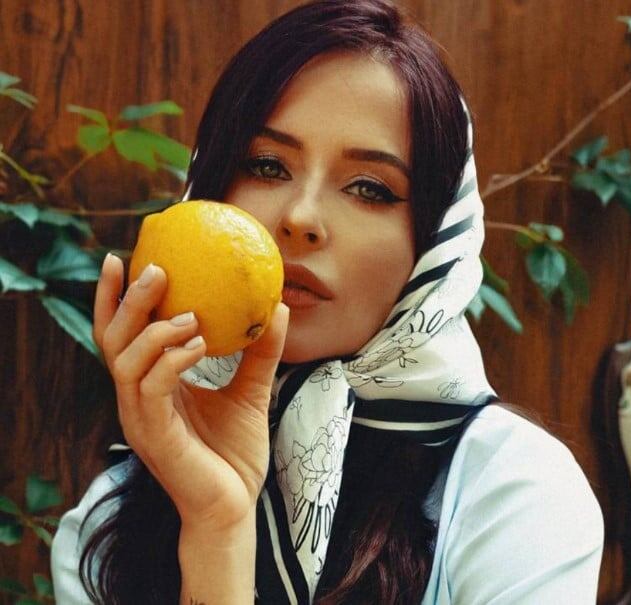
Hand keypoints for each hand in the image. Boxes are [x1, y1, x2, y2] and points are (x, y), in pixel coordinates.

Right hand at [93, 254, 288, 530]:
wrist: (234, 508)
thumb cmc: (234, 454)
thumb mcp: (251, 392)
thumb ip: (259, 352)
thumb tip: (277, 306)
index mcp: (151, 386)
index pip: (123, 335)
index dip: (116, 298)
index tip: (125, 257)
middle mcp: (137, 399)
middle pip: (112, 340)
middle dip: (127, 300)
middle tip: (154, 268)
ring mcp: (140, 419)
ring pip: (125, 361)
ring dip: (155, 329)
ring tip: (191, 315)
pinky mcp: (153, 437)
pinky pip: (152, 388)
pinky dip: (170, 360)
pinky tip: (199, 344)